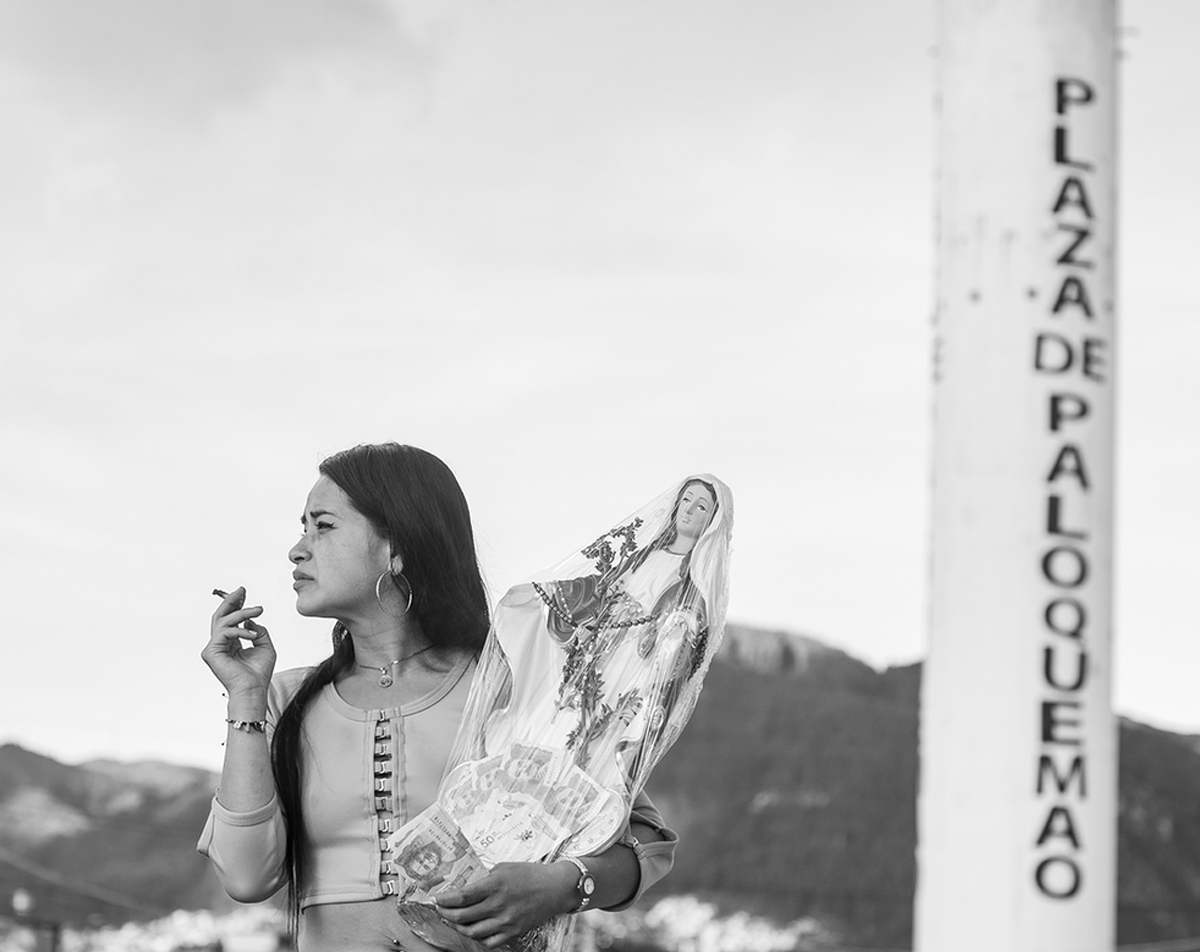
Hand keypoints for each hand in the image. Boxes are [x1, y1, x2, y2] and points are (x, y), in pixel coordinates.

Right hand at [201, 587, 275, 703]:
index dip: (236, 605)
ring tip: (258, 610)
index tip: (244, 593)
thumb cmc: (259, 673)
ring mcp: (213, 649)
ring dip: (242, 613)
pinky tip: (253, 635)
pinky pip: (224, 633)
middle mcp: (219, 645)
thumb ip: (258, 630)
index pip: (229, 620)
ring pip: (223, 622)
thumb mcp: (265, 645)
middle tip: (242, 590)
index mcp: (230, 643)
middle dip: (231, 601)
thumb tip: (249, 620)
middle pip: (220, 617)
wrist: (254, 689)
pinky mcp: (210, 653)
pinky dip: (240, 631)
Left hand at [435, 861, 575, 948]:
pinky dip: (477, 937)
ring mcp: (506, 921)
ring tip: (453, 920)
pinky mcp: (513, 932)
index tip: (436, 899)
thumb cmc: (530, 874)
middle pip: (462, 916)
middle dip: (445, 913)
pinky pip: (488, 942)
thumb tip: (466, 889)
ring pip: (472, 932)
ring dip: (458, 927)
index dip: (444, 900)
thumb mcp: (504, 868)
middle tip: (440, 909)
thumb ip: (485, 879)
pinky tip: (473, 929)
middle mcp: (499, 904)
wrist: (555, 888)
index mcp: (495, 884)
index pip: (461, 897)